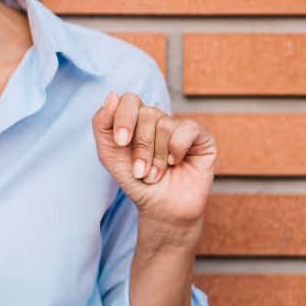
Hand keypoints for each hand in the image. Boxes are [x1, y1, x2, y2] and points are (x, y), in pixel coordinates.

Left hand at [92, 91, 216, 243]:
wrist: (160, 209)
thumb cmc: (136, 182)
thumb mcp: (109, 155)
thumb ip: (102, 125)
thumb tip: (112, 95)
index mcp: (137, 119)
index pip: (130, 100)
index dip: (124, 119)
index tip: (121, 143)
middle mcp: (160, 119)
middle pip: (147, 114)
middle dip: (141, 148)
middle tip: (141, 171)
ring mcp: (181, 127)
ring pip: (165, 125)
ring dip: (157, 157)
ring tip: (157, 174)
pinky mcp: (202, 137)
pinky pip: (186, 129)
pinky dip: (176, 150)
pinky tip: (176, 163)